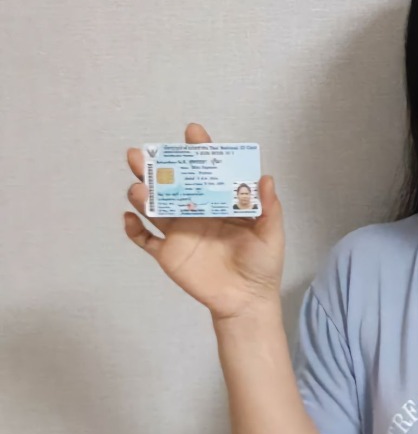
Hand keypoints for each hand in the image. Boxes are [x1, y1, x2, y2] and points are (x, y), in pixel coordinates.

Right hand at [123, 123, 284, 320]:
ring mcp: (179, 232)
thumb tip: (266, 177)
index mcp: (219, 202)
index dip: (199, 150)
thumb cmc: (262, 265)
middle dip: (155, 167)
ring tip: (138, 188)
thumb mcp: (271, 234)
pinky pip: (144, 239)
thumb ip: (269, 207)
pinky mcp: (167, 254)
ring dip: (142, 195)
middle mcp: (195, 211)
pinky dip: (133, 229)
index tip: (192, 132)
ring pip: (153, 207)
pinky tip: (129, 218)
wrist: (246, 300)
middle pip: (172, 184)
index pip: (207, 170)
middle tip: (141, 154)